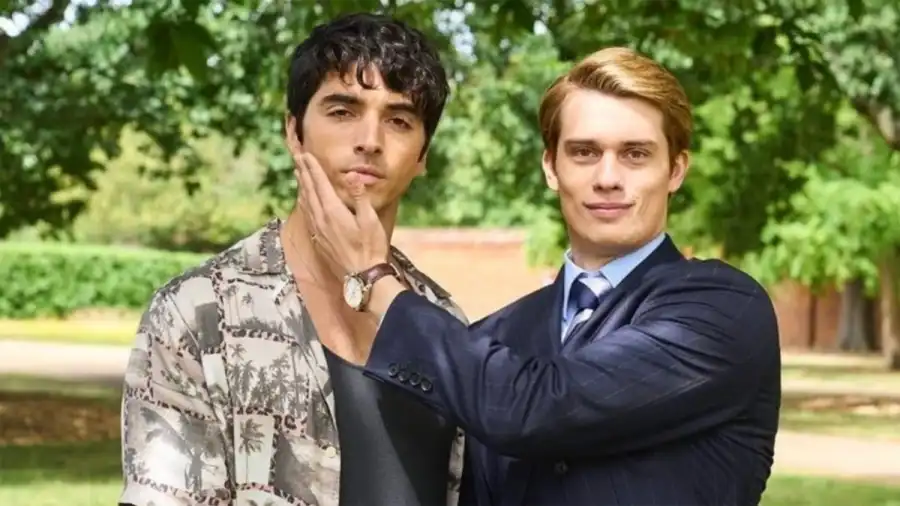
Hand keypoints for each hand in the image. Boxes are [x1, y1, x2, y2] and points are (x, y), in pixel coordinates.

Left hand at [286, 117, 389, 277]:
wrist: (363, 277)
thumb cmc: (370, 248)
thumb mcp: (370, 220)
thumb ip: (359, 197)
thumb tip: (351, 176)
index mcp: (333, 211)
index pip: (320, 184)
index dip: (312, 168)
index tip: (305, 155)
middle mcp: (321, 219)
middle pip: (309, 191)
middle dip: (304, 173)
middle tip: (298, 159)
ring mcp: (319, 231)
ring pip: (306, 203)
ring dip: (301, 187)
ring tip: (298, 175)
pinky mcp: (320, 241)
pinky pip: (307, 216)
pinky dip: (304, 204)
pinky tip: (304, 203)